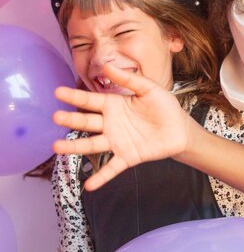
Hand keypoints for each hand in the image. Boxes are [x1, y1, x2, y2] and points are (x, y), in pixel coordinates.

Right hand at [53, 63, 190, 189]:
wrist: (179, 130)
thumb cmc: (164, 107)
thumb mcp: (148, 88)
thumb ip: (128, 79)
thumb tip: (107, 66)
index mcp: (114, 105)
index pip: (90, 100)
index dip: (74, 96)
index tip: (58, 92)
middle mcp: (111, 123)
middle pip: (87, 122)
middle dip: (71, 119)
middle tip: (56, 117)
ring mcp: (117, 141)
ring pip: (92, 145)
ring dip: (75, 147)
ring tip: (57, 147)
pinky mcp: (127, 157)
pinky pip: (112, 167)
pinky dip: (101, 177)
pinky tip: (89, 185)